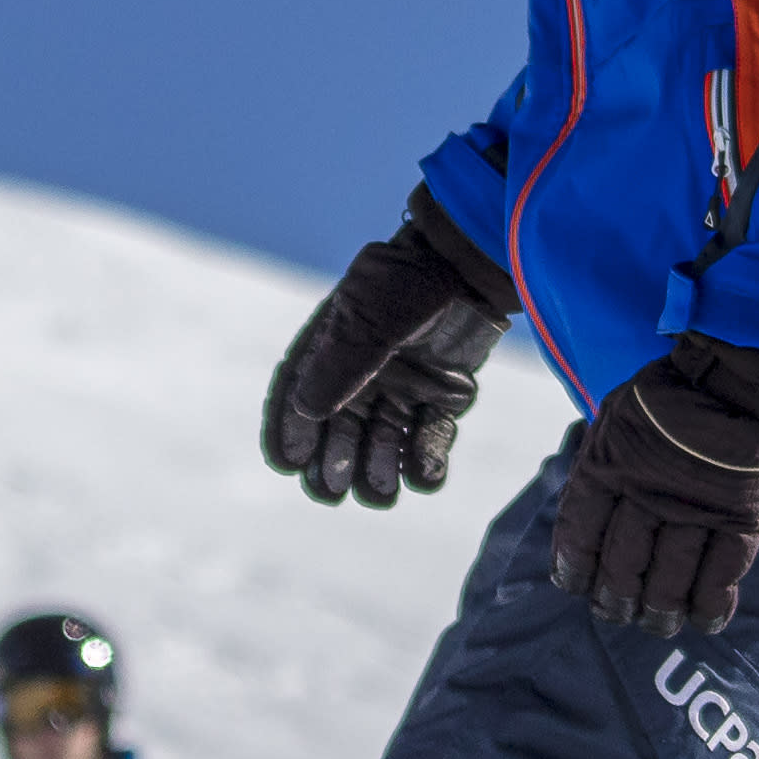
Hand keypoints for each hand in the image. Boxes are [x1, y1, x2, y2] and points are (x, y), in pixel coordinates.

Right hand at [257, 207, 511, 506]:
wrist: (469, 264)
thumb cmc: (408, 283)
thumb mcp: (367, 318)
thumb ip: (342, 365)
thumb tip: (306, 411)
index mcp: (328, 350)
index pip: (297, 398)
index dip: (288, 433)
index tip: (288, 463)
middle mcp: (361, 376)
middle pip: (338, 432)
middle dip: (333, 464)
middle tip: (333, 490)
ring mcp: (402, 389)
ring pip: (382, 444)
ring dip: (379, 471)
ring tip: (382, 494)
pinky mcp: (441, 398)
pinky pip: (428, 439)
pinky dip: (426, 462)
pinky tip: (426, 479)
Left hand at [549, 327, 758, 633]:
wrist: (731, 372)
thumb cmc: (662, 400)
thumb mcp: (612, 423)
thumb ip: (597, 473)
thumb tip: (579, 536)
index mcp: (606, 464)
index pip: (580, 533)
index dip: (574, 568)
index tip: (575, 587)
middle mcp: (646, 489)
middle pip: (623, 565)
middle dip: (617, 598)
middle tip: (618, 612)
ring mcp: (694, 504)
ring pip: (670, 578)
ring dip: (661, 610)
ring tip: (656, 623)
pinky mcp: (738, 513)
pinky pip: (722, 571)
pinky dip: (712, 603)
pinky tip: (704, 620)